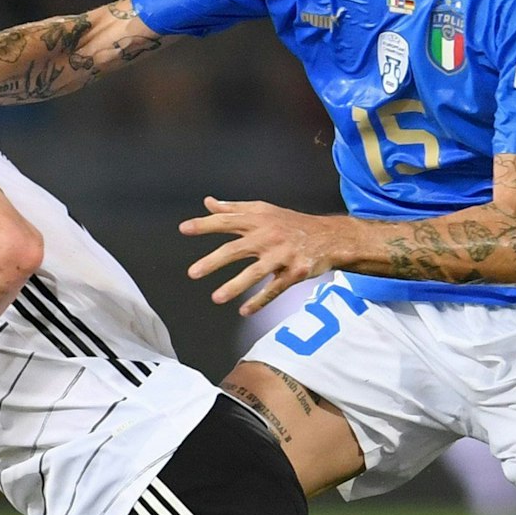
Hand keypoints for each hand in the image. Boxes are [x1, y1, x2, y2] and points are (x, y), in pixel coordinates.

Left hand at [179, 196, 341, 314]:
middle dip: (213, 261)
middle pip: (236, 249)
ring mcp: (283, 254)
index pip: (227, 220)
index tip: (185, 229)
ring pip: (255, 272)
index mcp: (259, 219)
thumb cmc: (292, 224)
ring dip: (234, 286)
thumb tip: (209, 203)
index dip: (205, 224)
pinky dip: (260, 300)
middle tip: (193, 272)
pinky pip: (274, 289)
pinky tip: (244, 311)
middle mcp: (269, 235)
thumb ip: (235, 208)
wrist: (331, 237)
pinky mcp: (295, 271)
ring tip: (216, 298)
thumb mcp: (265, 211)